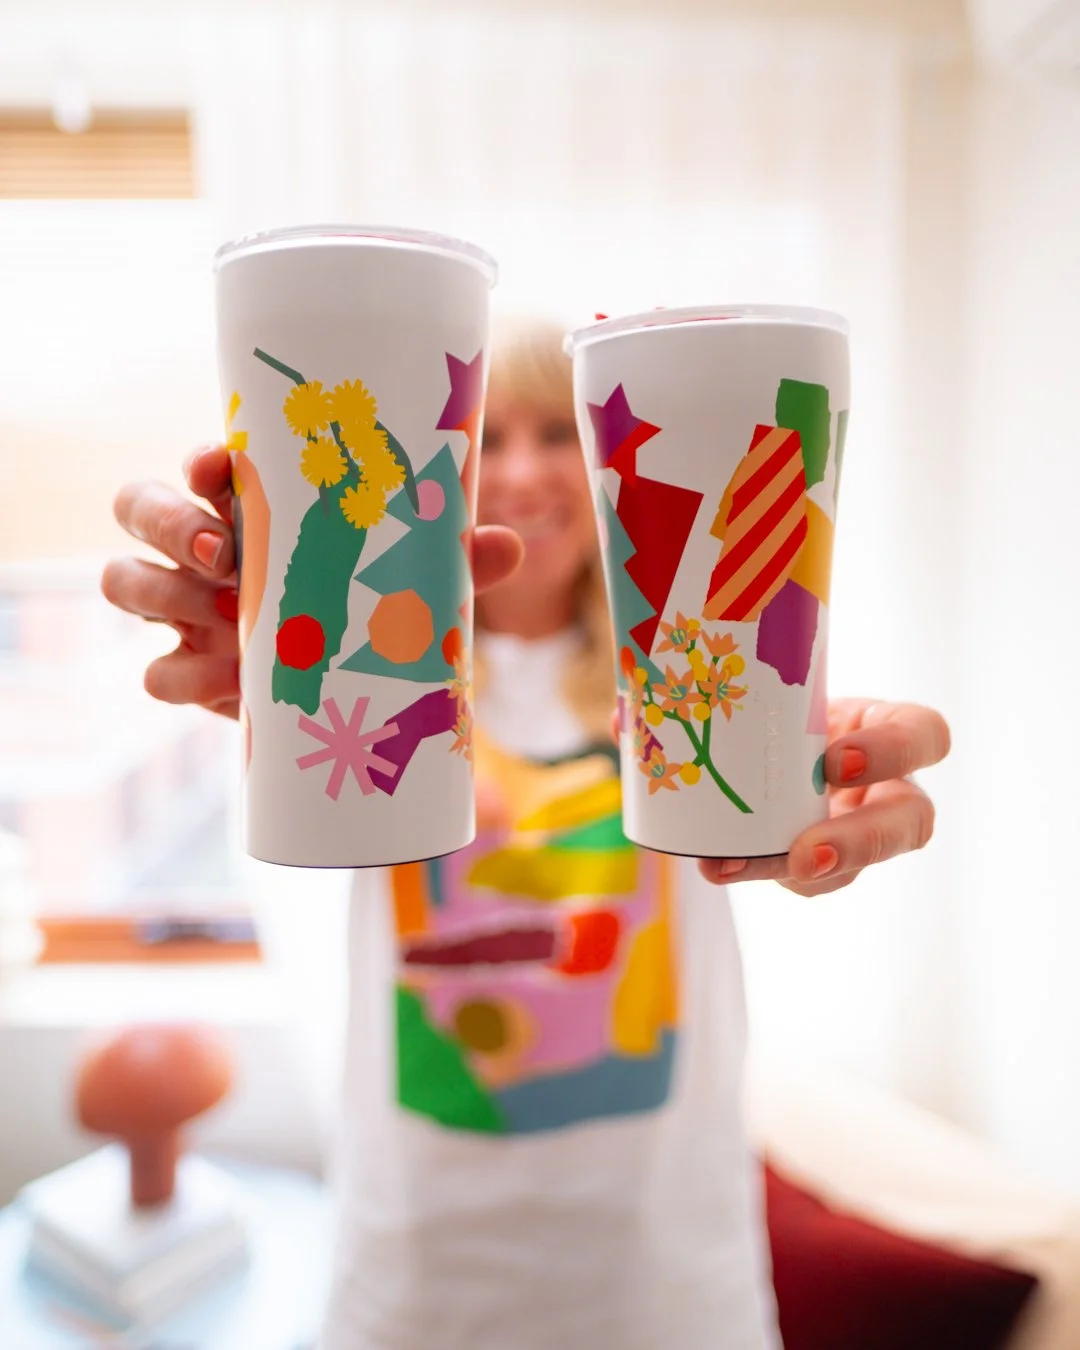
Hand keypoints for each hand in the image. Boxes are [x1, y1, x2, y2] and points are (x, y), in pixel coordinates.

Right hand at [101, 444, 522, 719]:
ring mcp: (186, 608)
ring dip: (164, 593)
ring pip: (124, 580)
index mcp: (253, 506)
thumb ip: (452, 562)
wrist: (351, 694)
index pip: (203, 464)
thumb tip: (507, 543)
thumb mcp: (414, 583)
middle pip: (139, 505)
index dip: (200, 461)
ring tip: (227, 616)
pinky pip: (155, 671)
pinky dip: (186, 675)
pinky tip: (232, 682)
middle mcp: (205, 547)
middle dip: (167, 522)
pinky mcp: (189, 669)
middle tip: (221, 552)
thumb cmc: (375, 609)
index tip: (220, 469)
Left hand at [697, 699, 950, 895]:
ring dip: (801, 872)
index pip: (926, 736)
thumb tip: (709, 667)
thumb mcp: (794, 682)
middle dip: (858, 842)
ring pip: (858, 866)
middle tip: (806, 853)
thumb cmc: (789, 697)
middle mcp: (892, 785)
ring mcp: (863, 829)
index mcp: (894, 727)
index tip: (836, 760)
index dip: (891, 752)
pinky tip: (719, 865)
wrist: (768, 734)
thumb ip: (778, 681)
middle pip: (909, 824)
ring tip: (737, 865)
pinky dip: (760, 871)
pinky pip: (808, 881)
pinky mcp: (828, 862)